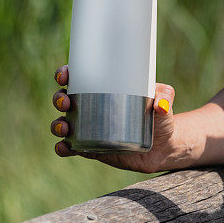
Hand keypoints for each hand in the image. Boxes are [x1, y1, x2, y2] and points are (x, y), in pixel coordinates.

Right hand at [50, 64, 177, 173]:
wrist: (163, 146)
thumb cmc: (160, 116)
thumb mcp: (165, 100)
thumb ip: (165, 96)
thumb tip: (160, 103)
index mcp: (102, 88)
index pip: (77, 76)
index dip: (65, 73)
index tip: (65, 75)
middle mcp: (90, 107)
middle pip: (65, 99)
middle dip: (59, 98)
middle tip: (66, 102)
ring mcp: (89, 129)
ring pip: (64, 123)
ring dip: (57, 124)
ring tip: (65, 127)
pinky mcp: (92, 149)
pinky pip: (71, 148)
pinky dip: (63, 148)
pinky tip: (63, 147)